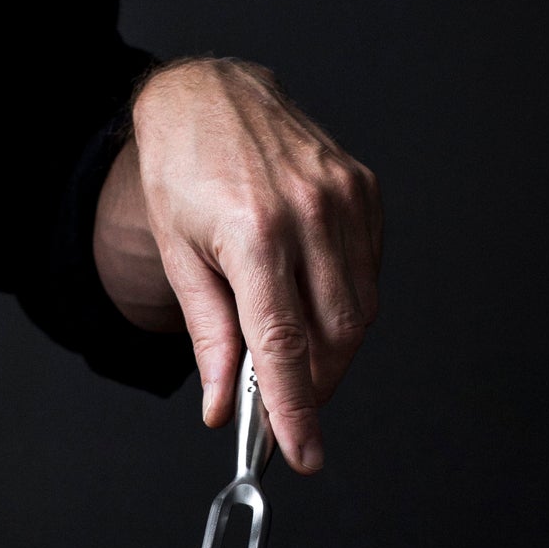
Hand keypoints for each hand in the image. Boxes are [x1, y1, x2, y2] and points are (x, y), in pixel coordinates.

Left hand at [92, 58, 382, 471]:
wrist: (207, 92)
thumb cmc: (183, 171)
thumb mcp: (179, 259)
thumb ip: (210, 338)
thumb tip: (223, 407)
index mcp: (254, 235)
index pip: (285, 346)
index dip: (296, 410)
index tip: (303, 455)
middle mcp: (308, 213)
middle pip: (335, 337)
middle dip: (314, 384)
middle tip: (285, 406)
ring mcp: (344, 197)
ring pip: (361, 311)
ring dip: (333, 349)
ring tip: (293, 352)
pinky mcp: (364, 188)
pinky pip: (369, 271)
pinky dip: (346, 302)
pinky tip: (311, 297)